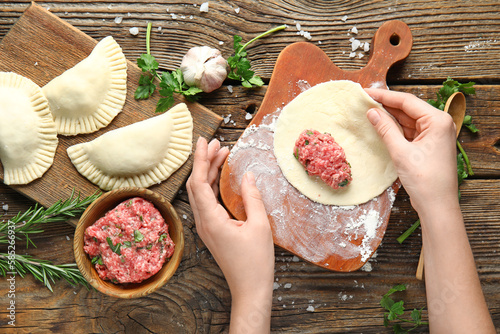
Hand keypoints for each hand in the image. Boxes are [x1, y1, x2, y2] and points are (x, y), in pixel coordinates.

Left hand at [186, 137, 273, 332]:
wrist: (250, 289)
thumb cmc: (256, 262)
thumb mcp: (259, 226)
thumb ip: (252, 198)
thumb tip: (248, 175)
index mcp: (211, 220)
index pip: (199, 182)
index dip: (201, 159)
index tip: (204, 140)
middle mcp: (203, 223)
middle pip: (196, 185)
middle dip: (204, 162)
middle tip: (217, 144)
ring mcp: (206, 228)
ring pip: (200, 194)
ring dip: (208, 173)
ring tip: (221, 155)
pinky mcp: (212, 231)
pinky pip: (207, 203)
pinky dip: (212, 186)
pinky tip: (221, 178)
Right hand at [364, 88, 458, 212]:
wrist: (437, 205)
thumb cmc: (424, 179)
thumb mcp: (400, 151)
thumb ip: (385, 129)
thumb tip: (372, 112)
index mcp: (437, 121)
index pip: (407, 101)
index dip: (385, 96)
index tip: (366, 92)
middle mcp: (439, 124)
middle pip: (408, 109)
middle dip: (386, 106)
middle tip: (364, 101)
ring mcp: (434, 135)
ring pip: (407, 120)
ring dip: (389, 118)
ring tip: (368, 112)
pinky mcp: (428, 145)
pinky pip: (408, 131)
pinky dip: (395, 129)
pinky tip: (380, 126)